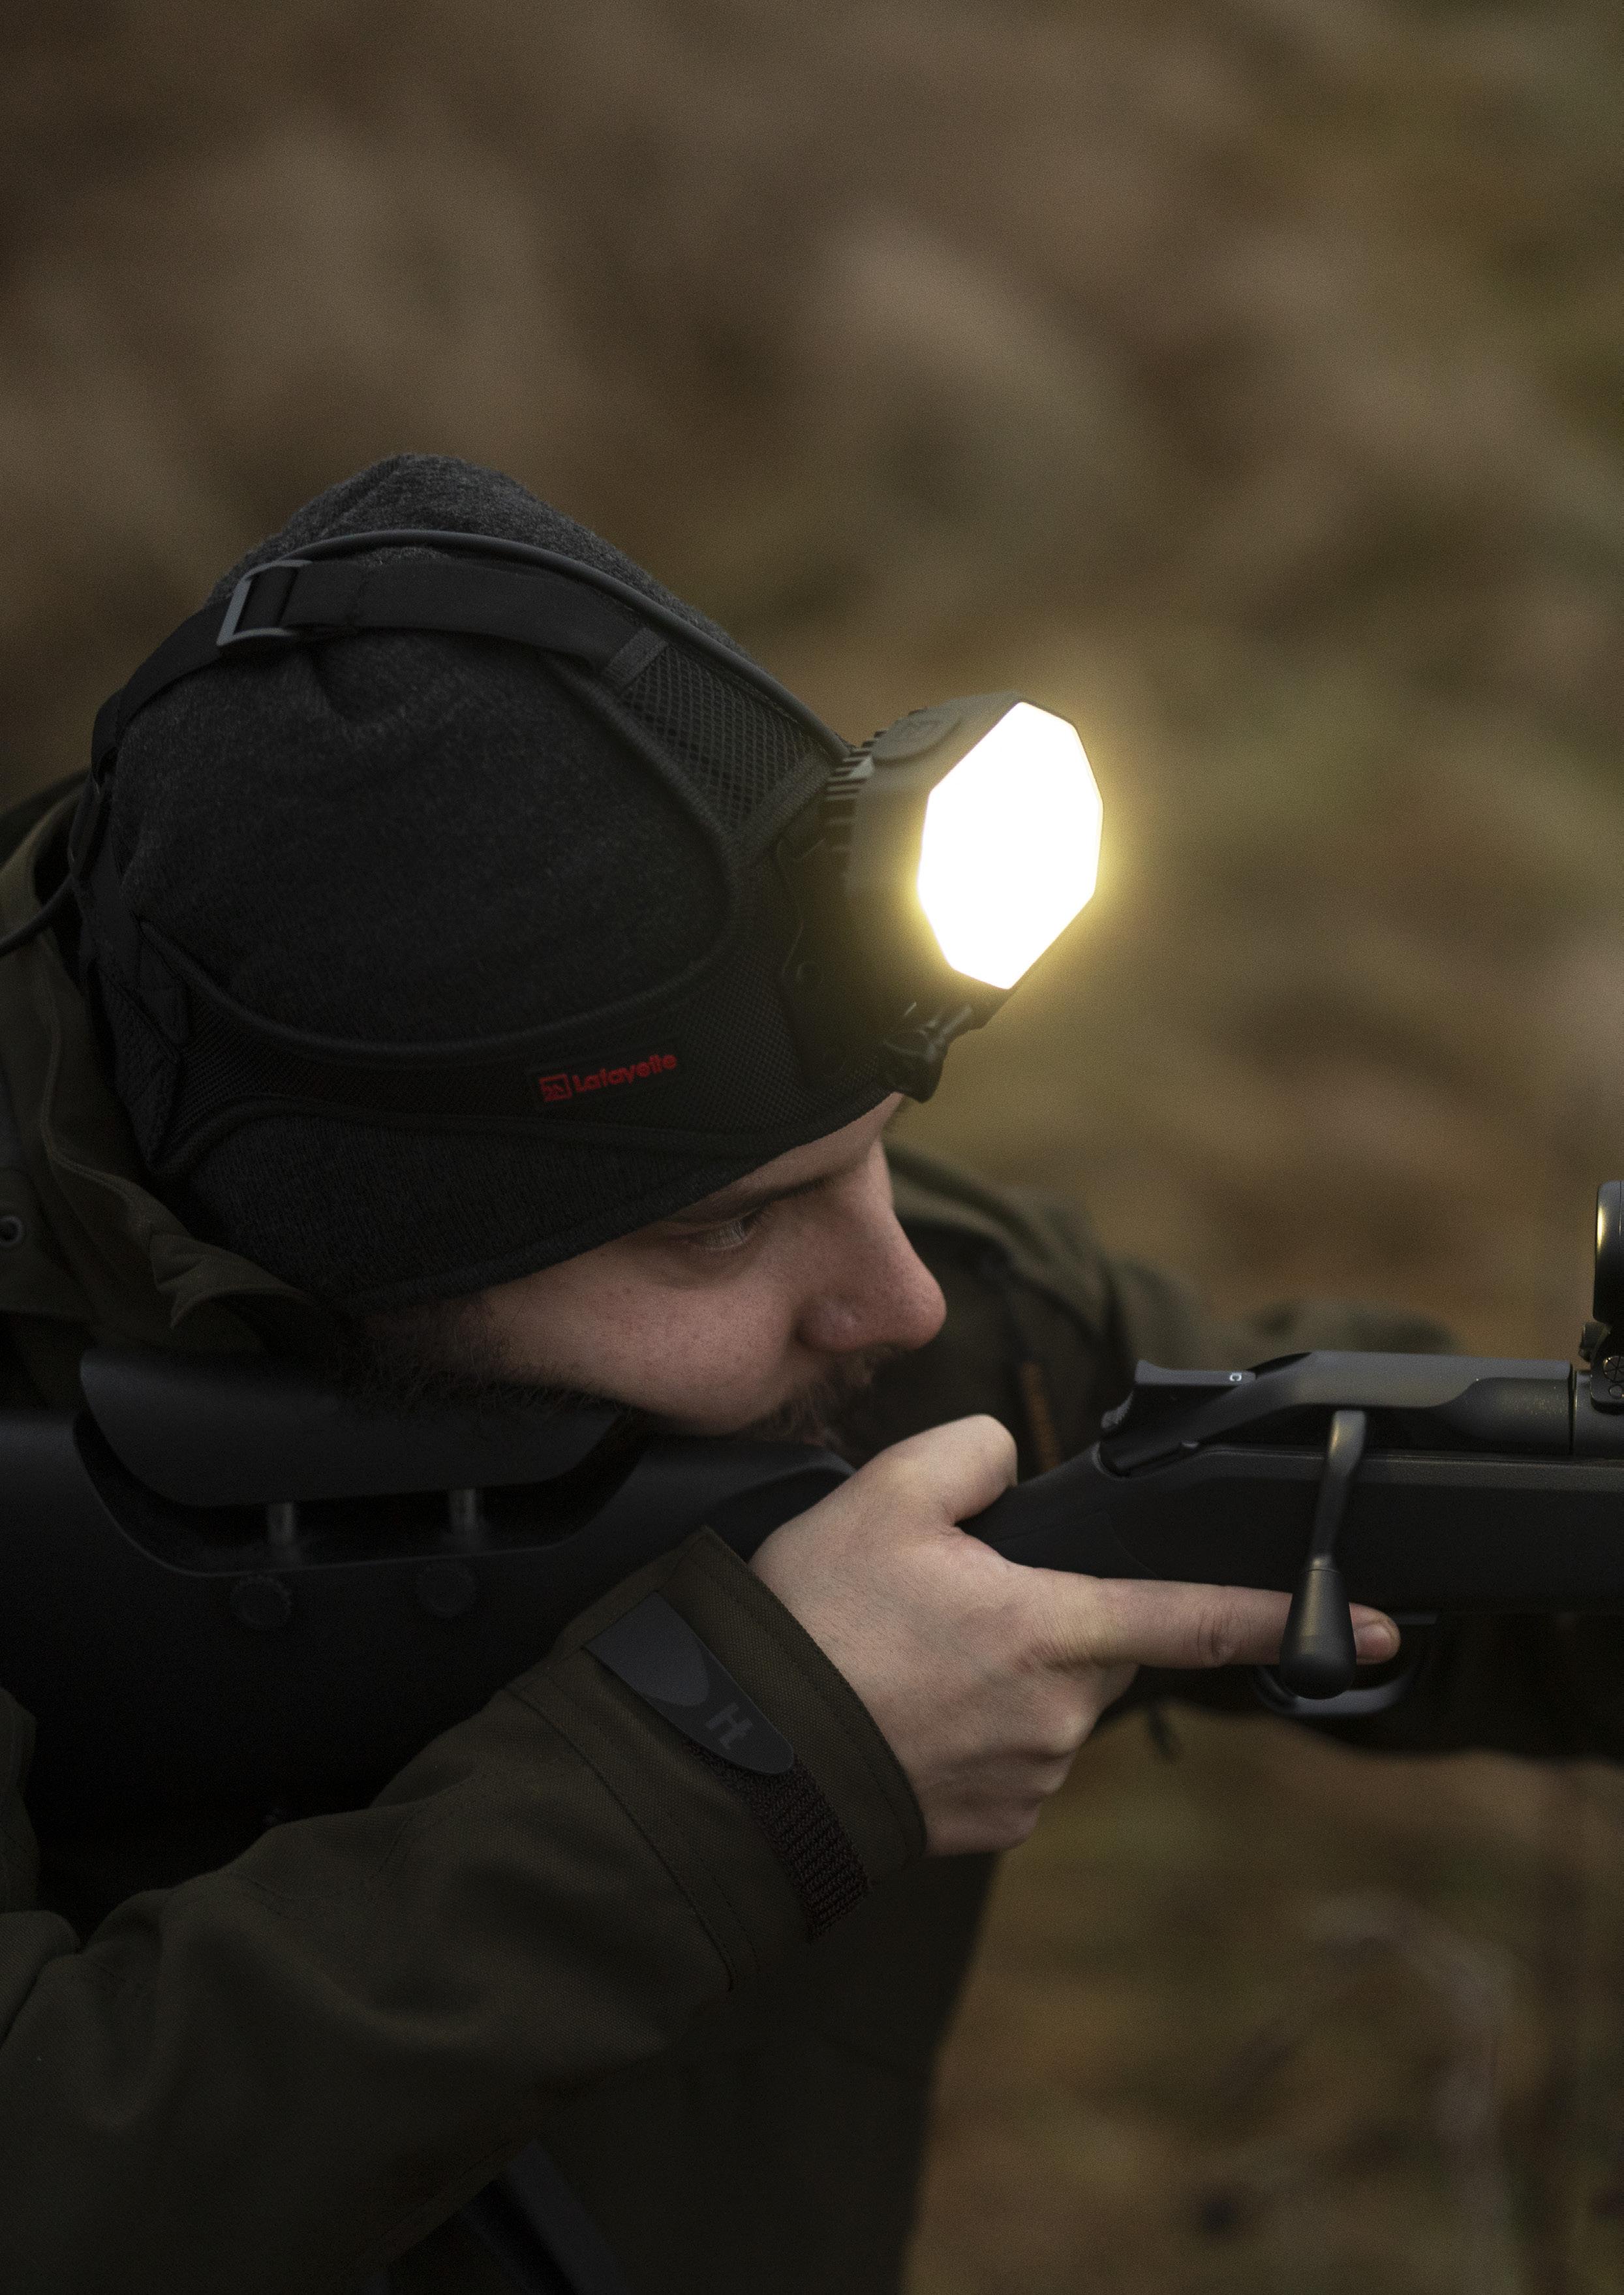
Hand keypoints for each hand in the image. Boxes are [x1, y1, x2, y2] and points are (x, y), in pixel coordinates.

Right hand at [750, 1415, 1398, 1854]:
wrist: (741, 1755)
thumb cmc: (812, 1624)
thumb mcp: (880, 1494)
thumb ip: (967, 1453)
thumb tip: (1003, 1458)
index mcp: (1051, 1629)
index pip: (1196, 1620)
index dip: (1288, 1617)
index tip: (1378, 1631)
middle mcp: (1057, 1717)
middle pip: (1092, 1648)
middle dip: (1040, 1620)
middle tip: (935, 1609)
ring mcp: (1028, 1782)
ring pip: (1048, 1704)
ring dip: (1000, 1677)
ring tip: (899, 1663)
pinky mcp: (992, 1830)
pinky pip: (1011, 1760)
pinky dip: (971, 1731)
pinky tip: (899, 1714)